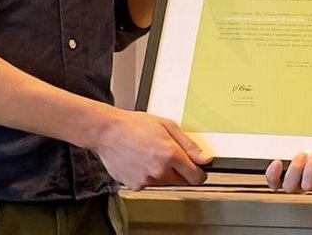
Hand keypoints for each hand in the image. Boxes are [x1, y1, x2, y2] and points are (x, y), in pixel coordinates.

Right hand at [94, 109, 211, 189]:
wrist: (107, 132)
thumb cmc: (134, 125)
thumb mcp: (168, 126)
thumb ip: (189, 145)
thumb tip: (204, 159)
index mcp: (170, 154)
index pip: (196, 176)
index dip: (199, 172)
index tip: (198, 169)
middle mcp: (159, 171)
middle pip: (182, 182)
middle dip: (182, 171)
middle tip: (170, 156)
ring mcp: (146, 180)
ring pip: (166, 183)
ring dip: (165, 173)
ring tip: (152, 155)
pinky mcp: (135, 185)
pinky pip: (150, 184)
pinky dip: (149, 176)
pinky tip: (142, 161)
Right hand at [264, 150, 311, 192]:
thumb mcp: (300, 147)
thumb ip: (290, 148)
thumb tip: (284, 142)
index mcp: (289, 176)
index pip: (274, 183)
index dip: (272, 175)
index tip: (277, 162)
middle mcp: (300, 184)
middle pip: (289, 186)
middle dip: (295, 168)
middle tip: (302, 155)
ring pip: (307, 185)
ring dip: (311, 166)